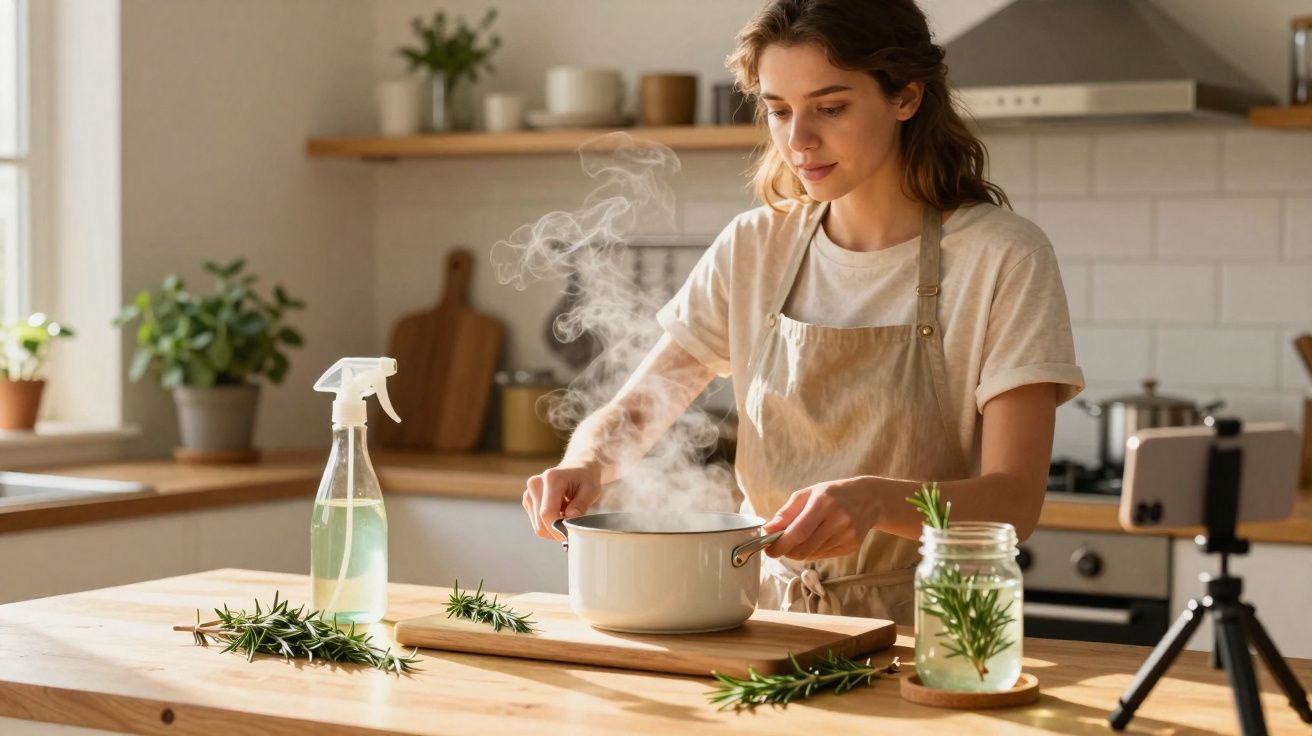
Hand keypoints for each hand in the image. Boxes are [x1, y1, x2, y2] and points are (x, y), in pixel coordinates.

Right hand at [523, 461, 602, 540]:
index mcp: (551, 478)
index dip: (559, 529)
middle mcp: (535, 484)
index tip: (571, 535)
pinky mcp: (528, 500)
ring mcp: (529, 492)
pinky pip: (537, 523)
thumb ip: (581, 505)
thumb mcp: (591, 490)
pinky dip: (549, 525)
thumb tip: (570, 519)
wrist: (577, 467)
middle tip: (573, 530)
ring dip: (553, 529)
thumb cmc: (585, 478)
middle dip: (557, 531)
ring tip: (567, 516)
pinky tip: (560, 514)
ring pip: (538, 526)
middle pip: (541, 522)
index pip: (548, 513)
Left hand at [761, 477, 880, 560]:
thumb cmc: (833, 494)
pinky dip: (813, 551)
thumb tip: (768, 529)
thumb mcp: (808, 494)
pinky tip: (817, 538)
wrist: (870, 499)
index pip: (799, 532)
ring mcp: (847, 535)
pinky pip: (823, 556)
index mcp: (824, 503)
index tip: (768, 549)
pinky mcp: (852, 546)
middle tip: (778, 547)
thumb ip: (787, 512)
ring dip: (799, 551)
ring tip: (800, 538)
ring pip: (812, 555)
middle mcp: (838, 520)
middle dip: (786, 552)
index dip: (780, 544)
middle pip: (804, 549)